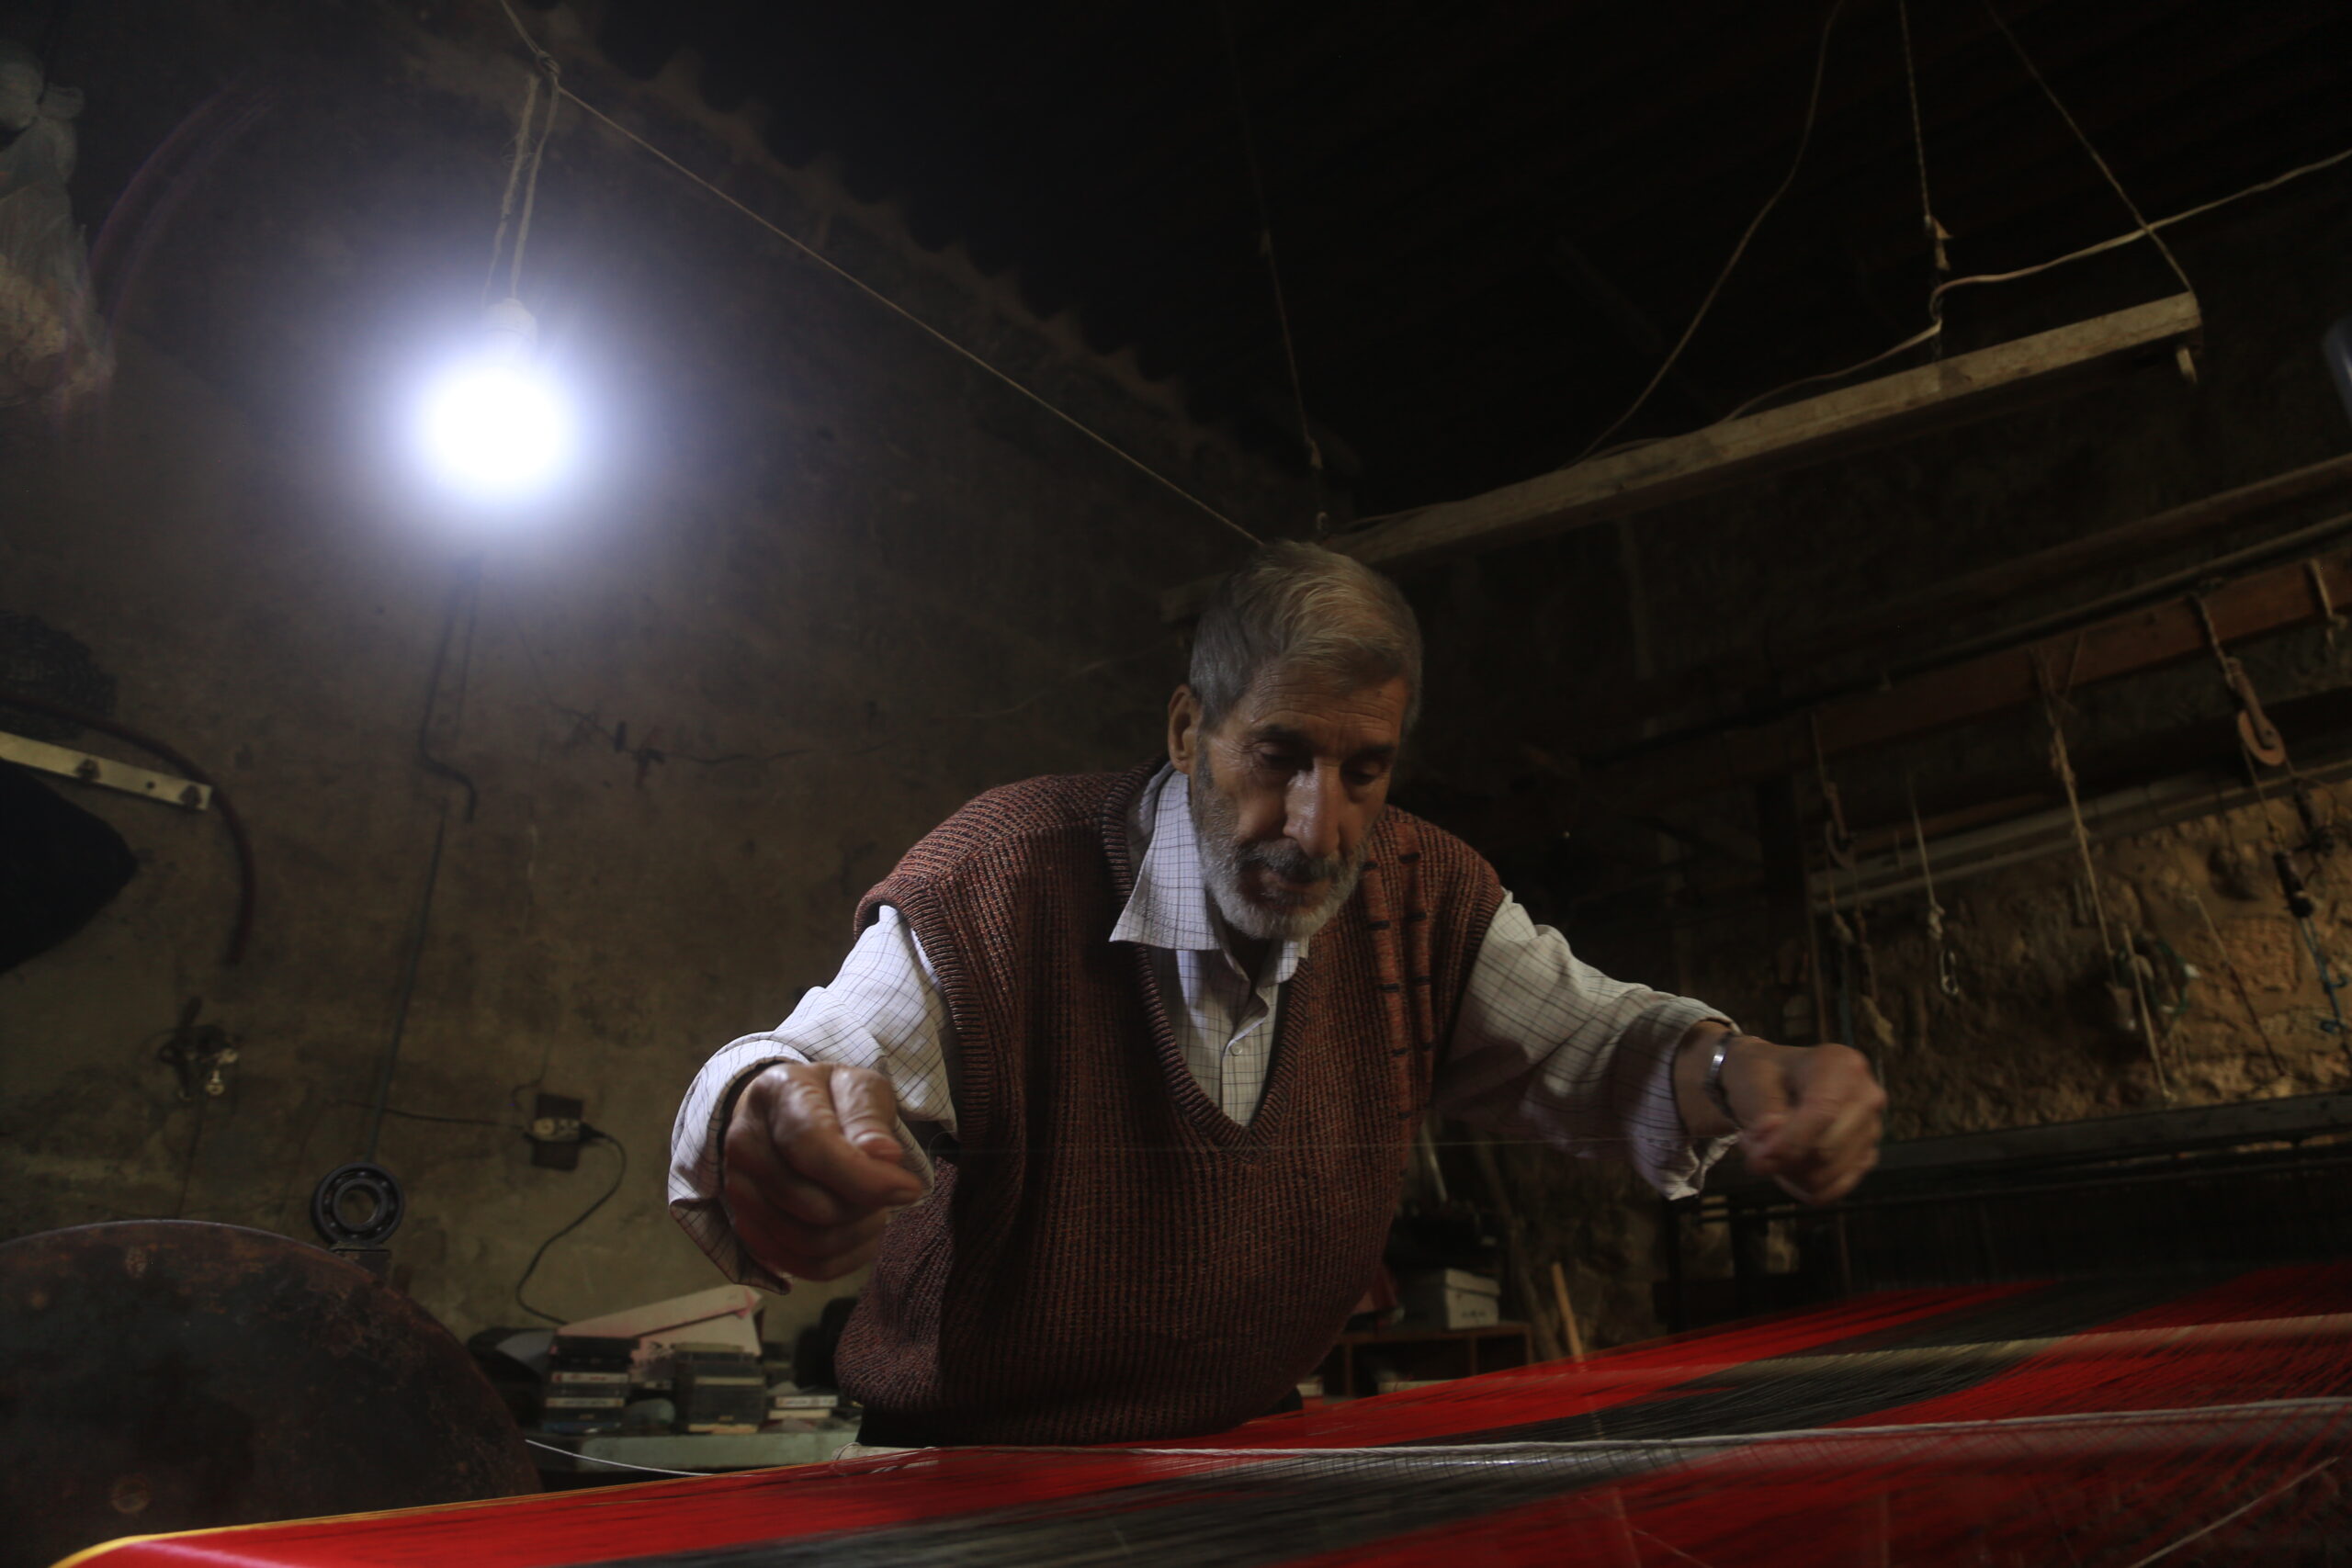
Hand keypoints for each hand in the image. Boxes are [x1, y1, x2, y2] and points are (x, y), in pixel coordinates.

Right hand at [721, 1062, 924, 1280]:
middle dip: (868, 1207)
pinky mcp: (746, 1225)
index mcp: (777, 1095)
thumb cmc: (829, 1097)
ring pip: (807, 1242)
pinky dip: (842, 1259)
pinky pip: (799, 1265)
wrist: (784, 1111)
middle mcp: (745, 1144)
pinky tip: (861, 1234)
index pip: (812, 1147)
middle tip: (893, 1190)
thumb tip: (884, 1156)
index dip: (864, 1178)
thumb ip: (869, 1116)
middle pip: (813, 1205)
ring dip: (857, 1235)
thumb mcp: (858, 1085)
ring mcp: (739, 1190)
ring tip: (877, 1208)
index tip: (909, 1188)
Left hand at [1689, 1033, 1884, 1203]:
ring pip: (1826, 1176)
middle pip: (1826, 1149)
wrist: (1774, 1081)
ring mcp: (1871, 1130)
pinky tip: (1783, 1164)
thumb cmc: (1764, 1074)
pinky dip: (1800, 1186)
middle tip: (1750, 1142)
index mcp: (1841, 1065)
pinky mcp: (1865, 1158)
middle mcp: (1867, 1097)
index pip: (1822, 1112)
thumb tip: (1771, 1153)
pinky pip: (1831, 1190)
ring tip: (1765, 1148)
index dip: (1789, 1141)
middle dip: (1781, 1157)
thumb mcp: (1752, 1080)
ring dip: (1786, 1172)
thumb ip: (1761, 1115)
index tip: (1757, 1157)